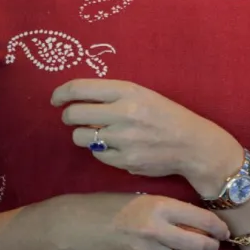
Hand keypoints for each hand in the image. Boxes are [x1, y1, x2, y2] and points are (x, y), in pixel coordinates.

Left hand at [52, 79, 242, 193]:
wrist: (193, 145)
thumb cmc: (167, 116)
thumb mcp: (145, 96)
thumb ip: (114, 96)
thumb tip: (76, 100)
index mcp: (129, 91)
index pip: (80, 88)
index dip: (61, 93)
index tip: (56, 99)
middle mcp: (124, 113)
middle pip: (73, 114)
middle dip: (69, 116)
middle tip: (75, 118)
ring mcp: (123, 139)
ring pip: (80, 137)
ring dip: (84, 135)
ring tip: (99, 134)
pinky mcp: (124, 160)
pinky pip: (97, 154)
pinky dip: (102, 150)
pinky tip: (118, 147)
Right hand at [57, 193, 229, 249]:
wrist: (81, 224)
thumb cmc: (115, 205)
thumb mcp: (147, 197)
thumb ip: (172, 209)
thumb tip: (201, 221)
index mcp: (161, 206)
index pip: (202, 219)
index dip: (219, 227)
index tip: (225, 231)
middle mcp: (156, 230)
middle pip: (199, 245)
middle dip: (212, 247)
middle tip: (216, 245)